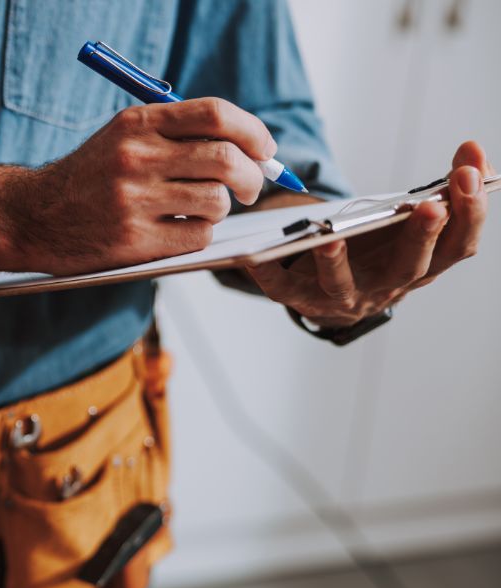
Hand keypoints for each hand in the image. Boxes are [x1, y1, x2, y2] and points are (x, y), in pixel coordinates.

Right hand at [10, 98, 277, 274]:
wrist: (31, 216)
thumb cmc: (89, 177)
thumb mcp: (123, 138)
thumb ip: (178, 134)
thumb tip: (250, 148)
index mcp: (138, 124)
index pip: (216, 115)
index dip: (253, 132)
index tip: (264, 149)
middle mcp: (136, 157)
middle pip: (227, 158)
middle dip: (254, 176)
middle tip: (251, 187)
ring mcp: (134, 200)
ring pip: (217, 201)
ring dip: (221, 208)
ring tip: (200, 209)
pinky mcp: (134, 240)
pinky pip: (198, 235)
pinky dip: (199, 233)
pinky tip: (177, 229)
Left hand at [246, 141, 493, 327]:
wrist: (332, 294)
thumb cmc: (377, 250)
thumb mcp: (411, 220)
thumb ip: (443, 188)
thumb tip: (474, 150)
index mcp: (422, 264)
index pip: (459, 245)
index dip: (470, 213)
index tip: (471, 174)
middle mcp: (387, 286)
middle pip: (411, 267)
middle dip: (423, 235)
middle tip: (431, 206)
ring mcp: (343, 296)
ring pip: (343, 284)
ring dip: (337, 262)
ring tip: (331, 238)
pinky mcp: (300, 298)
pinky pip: (281, 288)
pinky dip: (267, 274)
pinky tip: (252, 256)